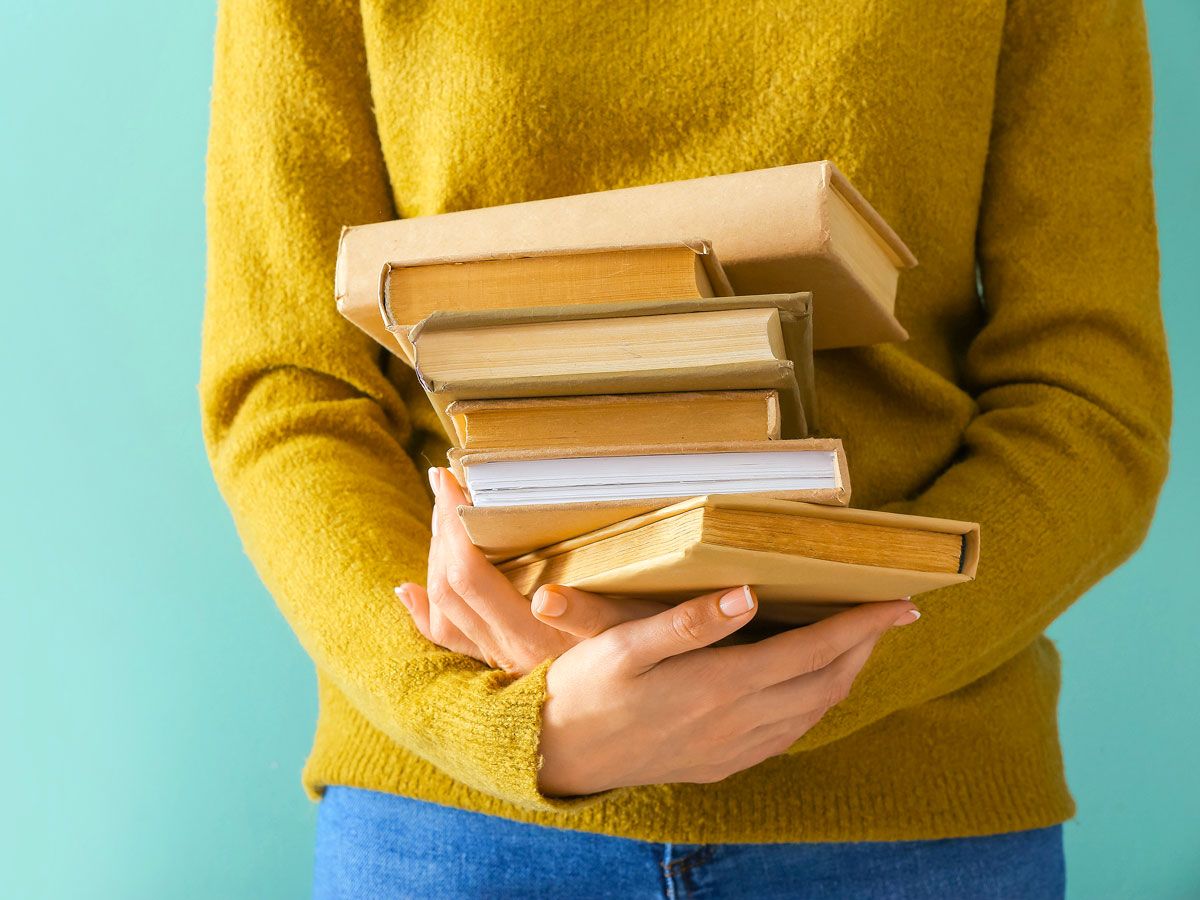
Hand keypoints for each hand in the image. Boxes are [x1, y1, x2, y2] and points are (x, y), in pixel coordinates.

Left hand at [394, 467, 667, 673]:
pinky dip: (424, 610)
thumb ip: (588, 616)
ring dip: (434, 558)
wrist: (656, 707)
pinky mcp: (506, 665)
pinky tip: (409, 592)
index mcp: (532, 638)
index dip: (453, 526)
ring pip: (443, 610)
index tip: (452, 481)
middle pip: (447, 587)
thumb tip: (546, 597)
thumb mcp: (631, 632)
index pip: (468, 576)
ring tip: (440, 516)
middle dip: (442, 530)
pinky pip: (449, 638)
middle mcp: (508, 653)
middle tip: (444, 483)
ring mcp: (502, 661)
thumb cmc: (654, 655)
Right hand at [538, 587, 919, 795]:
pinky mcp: (720, 764)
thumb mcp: (624, 645)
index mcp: (721, 685)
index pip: (813, 650)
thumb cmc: (586, 689)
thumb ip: (689, 621)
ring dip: (844, 676)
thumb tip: (748, 594)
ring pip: (812, 713)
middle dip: (865, 647)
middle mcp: (737, 723)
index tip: (899, 603)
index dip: (861, 625)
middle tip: (891, 614)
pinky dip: (815, 706)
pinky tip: (810, 691)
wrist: (558, 754)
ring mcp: (732, 749)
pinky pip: (788, 735)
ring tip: (859, 644)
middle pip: (825, 683)